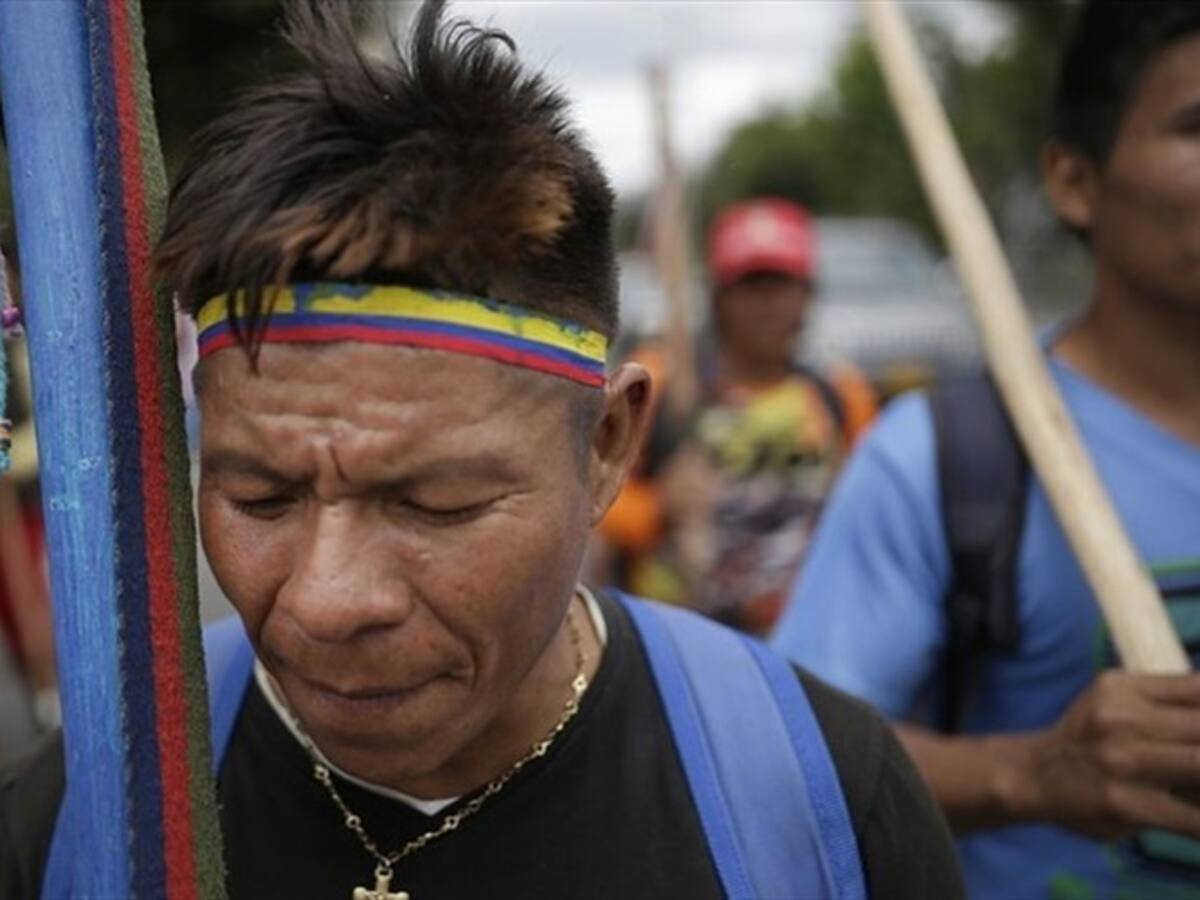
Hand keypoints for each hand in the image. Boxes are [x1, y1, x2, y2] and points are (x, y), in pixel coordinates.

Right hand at [1013, 671, 1199, 839]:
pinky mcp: (1126, 804)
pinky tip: (1199, 818)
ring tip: (1197, 785)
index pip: (1199, 690)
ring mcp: (1122, 761)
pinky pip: (1193, 819)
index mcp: (1123, 687)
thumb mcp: (1115, 701)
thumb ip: (1167, 704)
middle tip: (1197, 761)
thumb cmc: (1088, 738)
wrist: (1034, 775)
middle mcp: (1121, 718)